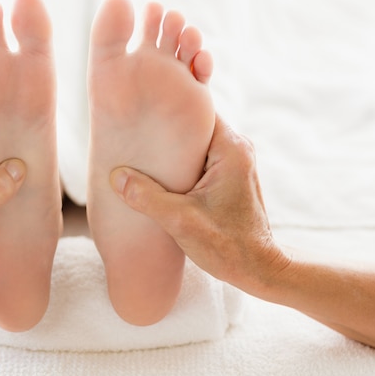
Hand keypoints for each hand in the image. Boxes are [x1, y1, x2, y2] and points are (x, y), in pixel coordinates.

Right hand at [110, 115, 289, 295]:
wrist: (258, 269)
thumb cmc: (228, 246)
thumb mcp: (180, 221)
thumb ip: (146, 196)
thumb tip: (116, 176)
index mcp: (231, 149)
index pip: (198, 109)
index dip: (169, 106)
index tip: (143, 109)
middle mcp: (237, 148)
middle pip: (195, 124)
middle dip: (166, 127)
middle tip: (136, 130)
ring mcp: (235, 162)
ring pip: (196, 141)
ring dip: (172, 147)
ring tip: (143, 149)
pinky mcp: (230, 176)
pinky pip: (200, 156)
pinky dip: (180, 161)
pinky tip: (158, 171)